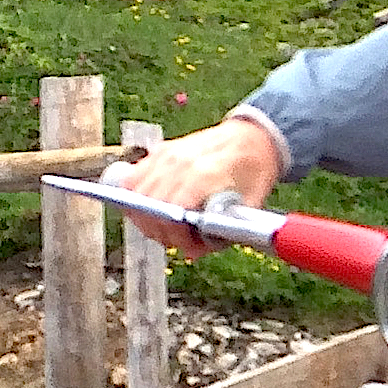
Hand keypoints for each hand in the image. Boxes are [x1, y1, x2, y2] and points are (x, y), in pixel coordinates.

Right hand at [105, 116, 283, 256]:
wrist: (254, 136)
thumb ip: (222, 229)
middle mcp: (181, 161)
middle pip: (149, 204)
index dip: (175, 235)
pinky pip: (133, 178)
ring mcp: (168, 154)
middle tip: (177, 241)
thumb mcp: (251, 204)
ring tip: (164, 228)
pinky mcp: (161, 151)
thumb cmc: (254, 170)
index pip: (173, 210)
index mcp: (206, 173)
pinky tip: (150, 210)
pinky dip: (135, 198)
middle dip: (159, 231)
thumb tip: (192, 251)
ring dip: (145, 217)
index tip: (188, 246)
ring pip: (136, 193)